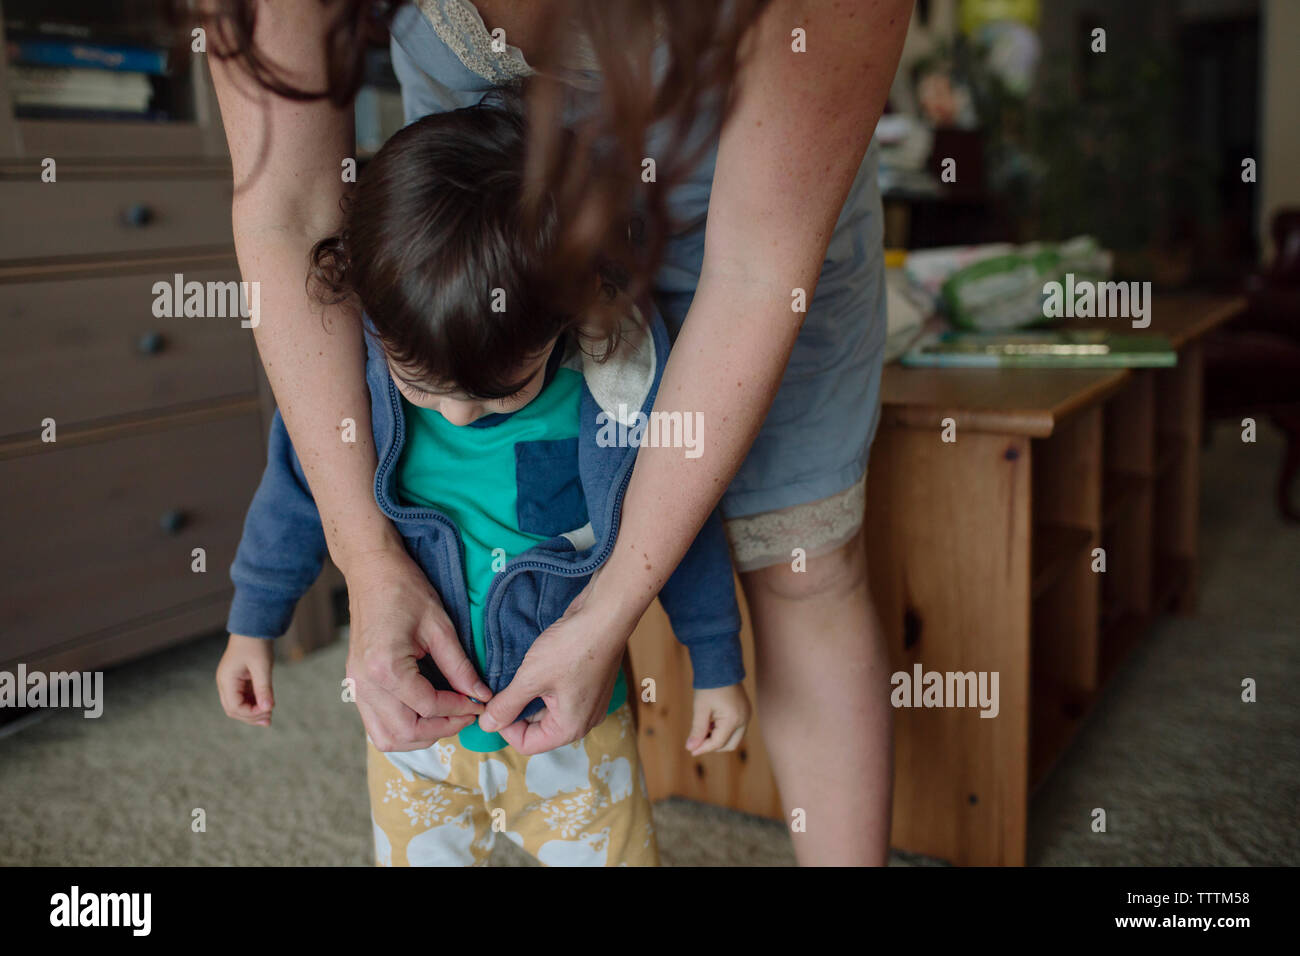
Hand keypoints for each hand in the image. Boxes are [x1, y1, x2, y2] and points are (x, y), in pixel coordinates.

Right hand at [216, 633, 275, 726]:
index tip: (268, 711)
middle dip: (250, 716)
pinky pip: (244, 697)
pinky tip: (266, 706)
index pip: (234, 706)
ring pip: (239, 705)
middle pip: (234, 709)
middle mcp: (225, 683)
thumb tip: (268, 708)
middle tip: (269, 720)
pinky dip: (254, 703)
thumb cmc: (256, 644)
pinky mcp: (239, 681)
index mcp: (226, 680)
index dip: (250, 713)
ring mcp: (231, 682)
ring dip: (253, 712)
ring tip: (269, 717)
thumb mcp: (262, 666)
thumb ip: (264, 688)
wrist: (254, 627)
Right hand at [344, 544, 489, 750]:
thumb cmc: (405, 590)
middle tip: (466, 715)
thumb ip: (460, 666)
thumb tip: (480, 695)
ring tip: (446, 719)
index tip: (479, 704)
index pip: (428, 707)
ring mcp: (356, 686)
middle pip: (405, 732)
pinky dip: (400, 728)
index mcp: (386, 667)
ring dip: (418, 736)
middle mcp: (365, 683)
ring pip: (386, 737)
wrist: (372, 571)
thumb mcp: (440, 626)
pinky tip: (424, 714)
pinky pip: (375, 723)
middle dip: (441, 729)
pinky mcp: (355, 684)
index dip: (459, 710)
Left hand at [478, 574, 630, 754]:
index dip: (504, 727)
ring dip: (530, 695)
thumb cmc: (571, 648)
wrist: (605, 615)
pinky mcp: (589, 684)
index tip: (494, 702)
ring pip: (548, 709)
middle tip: (503, 685)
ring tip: (521, 672)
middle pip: (538, 728)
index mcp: (570, 727)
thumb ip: (506, 705)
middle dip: (517, 709)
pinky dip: (544, 685)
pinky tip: (538, 665)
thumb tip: (486, 726)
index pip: (527, 744)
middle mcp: (583, 720)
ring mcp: (589, 702)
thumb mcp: (531, 678)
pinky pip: (560, 694)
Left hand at [686, 683, 750, 755]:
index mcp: (733, 719)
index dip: (703, 748)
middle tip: (697, 740)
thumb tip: (690, 748)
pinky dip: (723, 731)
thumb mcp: (700, 708)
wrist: (720, 666)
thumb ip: (697, 730)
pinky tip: (711, 722)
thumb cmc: (709, 686)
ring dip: (718, 738)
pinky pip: (735, 729)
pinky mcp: (745, 712)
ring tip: (703, 727)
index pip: (718, 743)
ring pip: (733, 738)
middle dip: (713, 746)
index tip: (690, 750)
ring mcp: (746, 716)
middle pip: (729, 745)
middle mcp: (744, 719)